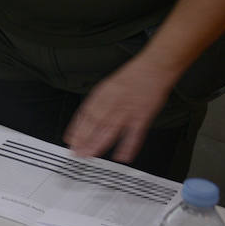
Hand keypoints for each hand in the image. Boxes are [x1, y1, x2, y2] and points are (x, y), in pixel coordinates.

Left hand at [63, 57, 177, 162]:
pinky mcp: (142, 116)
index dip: (76, 129)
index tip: (70, 140)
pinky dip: (128, 147)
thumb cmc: (132, 76)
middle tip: (76, 152)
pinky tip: (121, 157)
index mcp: (102, 93)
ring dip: (98, 144)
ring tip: (90, 155)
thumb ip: (99, 101)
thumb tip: (87, 118)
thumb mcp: (109, 85)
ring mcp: (127, 110)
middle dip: (84, 139)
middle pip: (95, 124)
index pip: (85, 114)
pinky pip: (134, 134)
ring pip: (110, 130)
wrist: (154, 68)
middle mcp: (113, 102)